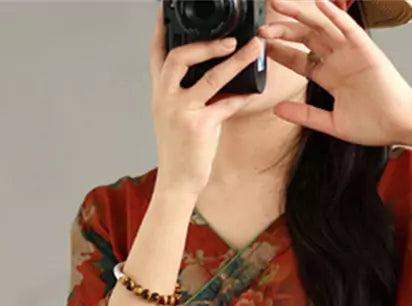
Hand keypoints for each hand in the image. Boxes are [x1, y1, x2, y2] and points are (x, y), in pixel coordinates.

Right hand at [149, 3, 263, 195]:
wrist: (176, 182)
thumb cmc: (180, 150)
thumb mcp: (175, 117)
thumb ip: (187, 94)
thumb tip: (213, 74)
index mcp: (160, 93)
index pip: (157, 53)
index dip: (162, 28)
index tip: (167, 8)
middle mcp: (166, 98)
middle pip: (179, 57)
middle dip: (205, 43)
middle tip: (229, 38)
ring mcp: (181, 112)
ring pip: (211, 78)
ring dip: (235, 61)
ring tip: (253, 49)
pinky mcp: (199, 127)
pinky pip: (225, 105)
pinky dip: (241, 96)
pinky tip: (254, 90)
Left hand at [258, 0, 411, 146]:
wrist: (400, 125)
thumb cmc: (374, 125)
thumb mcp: (331, 123)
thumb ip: (305, 115)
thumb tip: (277, 109)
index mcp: (331, 78)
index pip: (300, 60)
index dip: (280, 53)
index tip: (261, 48)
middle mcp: (339, 61)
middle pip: (306, 40)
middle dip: (283, 32)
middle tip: (263, 30)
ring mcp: (351, 53)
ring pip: (321, 28)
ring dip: (300, 15)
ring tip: (279, 5)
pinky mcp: (366, 50)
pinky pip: (348, 28)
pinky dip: (334, 14)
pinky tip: (319, 4)